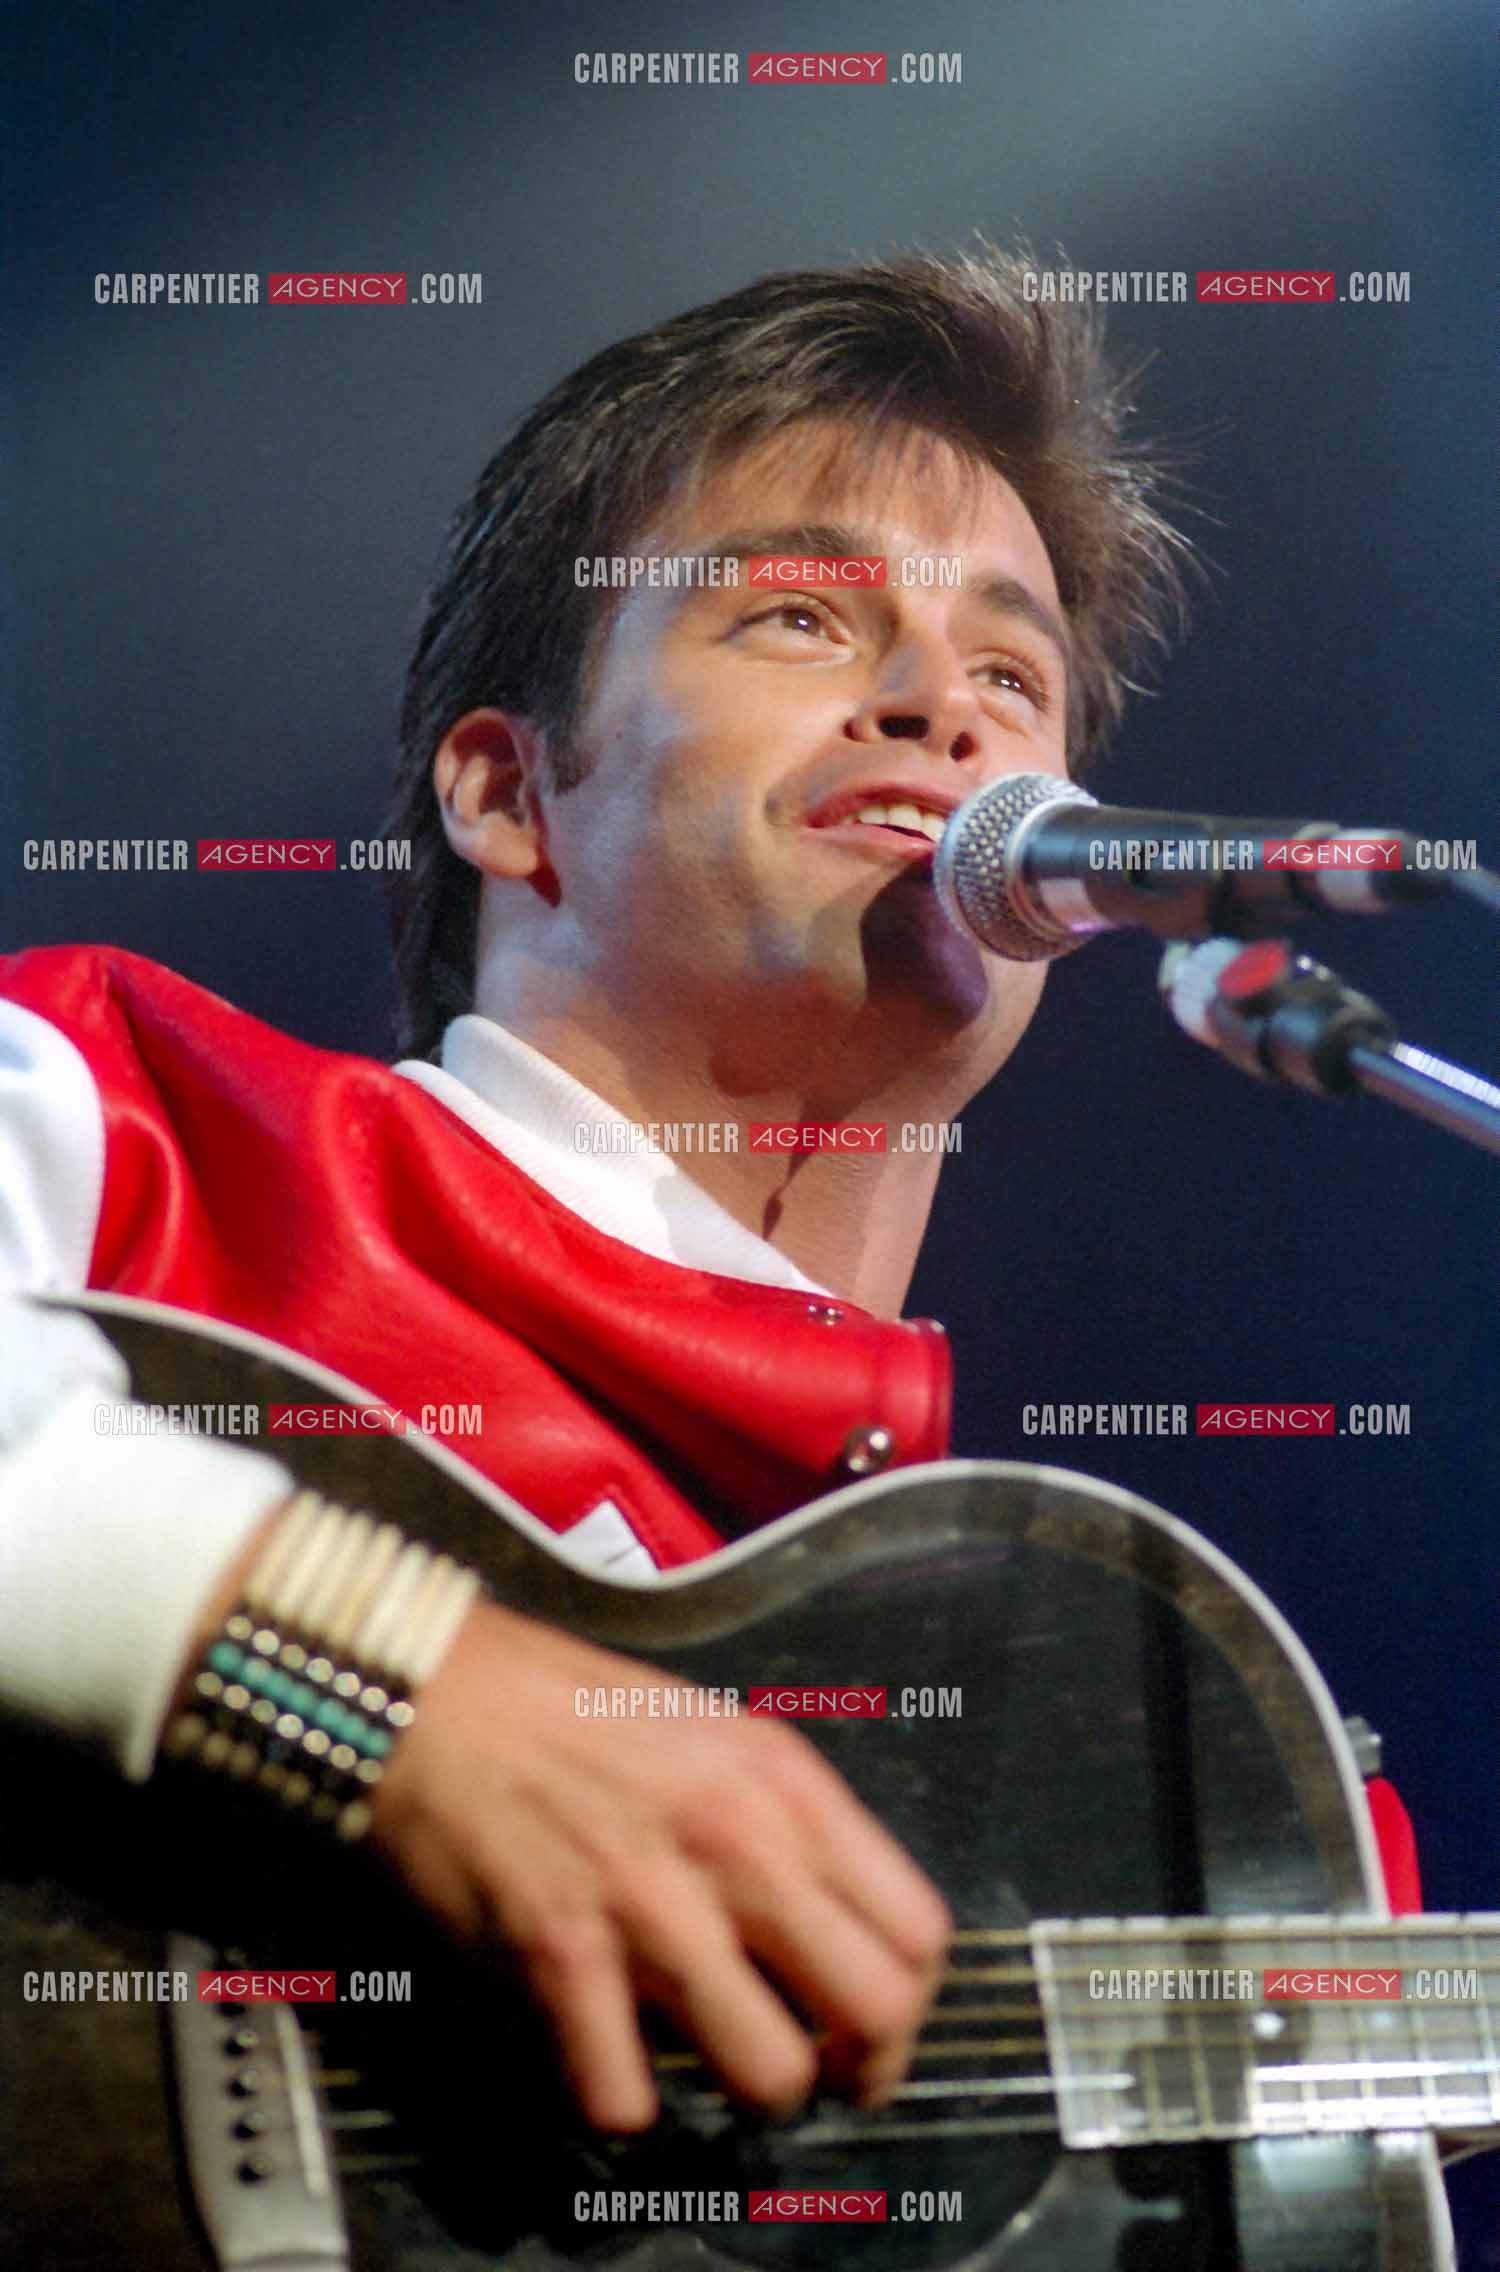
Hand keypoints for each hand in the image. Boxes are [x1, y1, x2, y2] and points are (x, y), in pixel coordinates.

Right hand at [367, 1596, 951, 2132]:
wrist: (436, 1694)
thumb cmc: (572, 1712)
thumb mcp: (717, 1732)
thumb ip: (786, 1822)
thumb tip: (835, 1927)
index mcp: (785, 1783)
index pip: (917, 1929)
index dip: (908, 2003)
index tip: (869, 2027)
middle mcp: (739, 1842)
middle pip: (874, 2010)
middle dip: (858, 2068)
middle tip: (818, 2070)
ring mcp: (652, 1905)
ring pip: (770, 2073)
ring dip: (747, 2092)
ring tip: (712, 2060)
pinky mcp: (562, 1957)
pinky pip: (627, 2096)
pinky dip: (622, 2103)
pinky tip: (610, 2059)